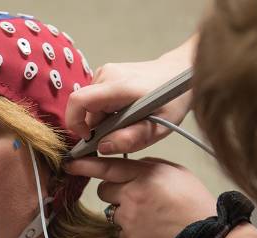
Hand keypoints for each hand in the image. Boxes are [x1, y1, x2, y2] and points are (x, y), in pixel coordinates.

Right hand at [65, 37, 195, 154]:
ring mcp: (105, 71)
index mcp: (118, 86)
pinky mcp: (106, 73)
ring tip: (126, 122)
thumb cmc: (172, 100)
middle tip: (120, 134)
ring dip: (102, 120)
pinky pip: (95, 98)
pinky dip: (105, 111)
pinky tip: (124, 112)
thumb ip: (130, 139)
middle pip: (84, 108)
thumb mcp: (158, 127)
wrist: (180, 73)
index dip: (76, 123)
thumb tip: (102, 147)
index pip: (78, 101)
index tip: (90, 138)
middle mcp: (106, 74)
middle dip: (96, 127)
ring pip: (89, 105)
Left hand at [65, 156, 215, 237]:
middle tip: (137, 197)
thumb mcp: (175, 172)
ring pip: (112, 211)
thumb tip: (130, 167)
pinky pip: (121, 230)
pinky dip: (132, 230)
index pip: (107, 166)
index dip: (85, 164)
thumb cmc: (194, 202)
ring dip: (125, 212)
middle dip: (115, 191)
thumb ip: (148, 166)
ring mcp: (128, 218)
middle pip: (104, 190)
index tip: (69, 163)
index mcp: (144, 175)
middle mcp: (132, 195)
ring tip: (151, 216)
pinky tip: (151, 229)